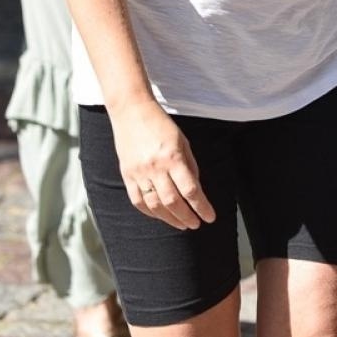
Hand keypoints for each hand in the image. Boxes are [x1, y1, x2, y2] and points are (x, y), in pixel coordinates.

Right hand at [109, 99, 215, 229]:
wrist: (132, 112)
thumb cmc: (162, 125)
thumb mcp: (183, 142)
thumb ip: (190, 166)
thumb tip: (196, 191)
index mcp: (173, 157)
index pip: (190, 190)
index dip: (202, 207)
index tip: (210, 217)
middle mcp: (155, 167)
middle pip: (173, 201)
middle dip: (186, 217)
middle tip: (196, 224)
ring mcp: (139, 172)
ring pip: (154, 205)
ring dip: (169, 219)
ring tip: (181, 224)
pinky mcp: (127, 175)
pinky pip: (138, 200)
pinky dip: (150, 212)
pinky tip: (161, 216)